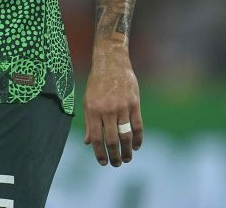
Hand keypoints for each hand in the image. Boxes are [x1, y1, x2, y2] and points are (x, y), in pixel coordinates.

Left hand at [82, 48, 142, 166]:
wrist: (111, 61)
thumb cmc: (96, 82)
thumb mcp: (87, 100)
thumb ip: (89, 122)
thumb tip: (88, 143)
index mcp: (93, 110)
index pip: (96, 138)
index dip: (99, 153)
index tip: (102, 162)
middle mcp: (107, 110)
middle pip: (112, 140)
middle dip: (114, 155)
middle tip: (116, 163)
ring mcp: (122, 107)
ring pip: (126, 135)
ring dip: (127, 150)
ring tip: (126, 159)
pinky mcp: (134, 103)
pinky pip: (137, 125)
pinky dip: (138, 138)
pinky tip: (137, 146)